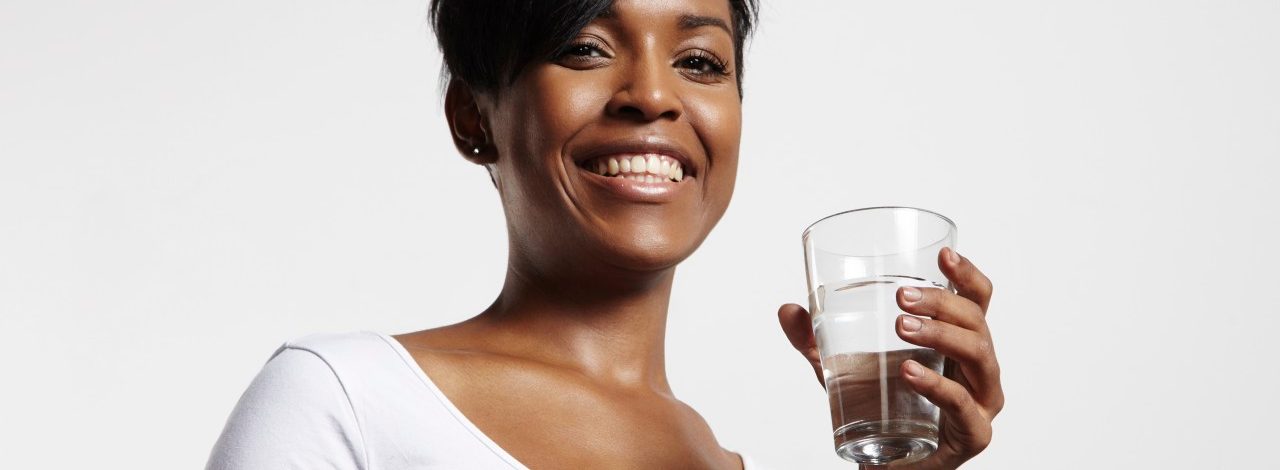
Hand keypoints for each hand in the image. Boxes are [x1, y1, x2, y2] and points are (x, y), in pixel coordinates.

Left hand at [778, 247, 1001, 468]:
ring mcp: (982, 400)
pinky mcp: (974, 434)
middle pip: (977, 320)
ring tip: (902, 327)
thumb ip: (812, 338)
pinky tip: (909, 372)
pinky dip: (938, 386)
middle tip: (901, 299)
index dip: (966, 274)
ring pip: (978, 354)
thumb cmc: (876, 406)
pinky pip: (964, 405)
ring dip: (941, 334)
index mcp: (957, 340)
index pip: (976, 299)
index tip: (942, 256)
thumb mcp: (839, 366)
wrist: (885, 462)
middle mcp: (978, 366)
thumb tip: (787, 310)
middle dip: (941, 303)